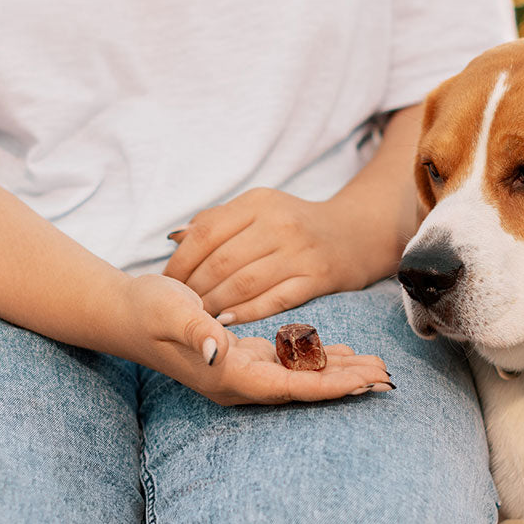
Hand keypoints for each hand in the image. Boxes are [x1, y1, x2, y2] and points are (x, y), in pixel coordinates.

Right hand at [119, 274, 392, 405]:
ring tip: (376, 367)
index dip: (331, 386)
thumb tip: (217, 349)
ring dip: (337, 372)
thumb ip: (195, 330)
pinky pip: (289, 365)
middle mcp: (239, 380)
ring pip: (300, 376)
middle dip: (346, 383)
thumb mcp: (169, 311)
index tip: (366, 383)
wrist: (122, 313)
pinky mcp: (243, 357)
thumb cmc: (147, 310)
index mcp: (229, 375)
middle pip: (303, 387)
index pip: (291, 387)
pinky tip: (341, 353)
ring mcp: (242, 371)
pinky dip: (318, 360)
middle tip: (387, 376)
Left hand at [163, 188, 383, 324]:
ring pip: (244, 284)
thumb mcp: (260, 209)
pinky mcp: (317, 278)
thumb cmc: (297, 224)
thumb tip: (175, 240)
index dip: (181, 262)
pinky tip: (227, 320)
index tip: (167, 283)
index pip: (206, 234)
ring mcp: (300, 252)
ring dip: (215, 304)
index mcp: (258, 203)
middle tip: (181, 305)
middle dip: (194, 288)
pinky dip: (246, 312)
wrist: (356, 233)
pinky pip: (274, 300)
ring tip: (200, 316)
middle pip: (221, 262)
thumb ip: (219, 221)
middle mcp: (279, 224)